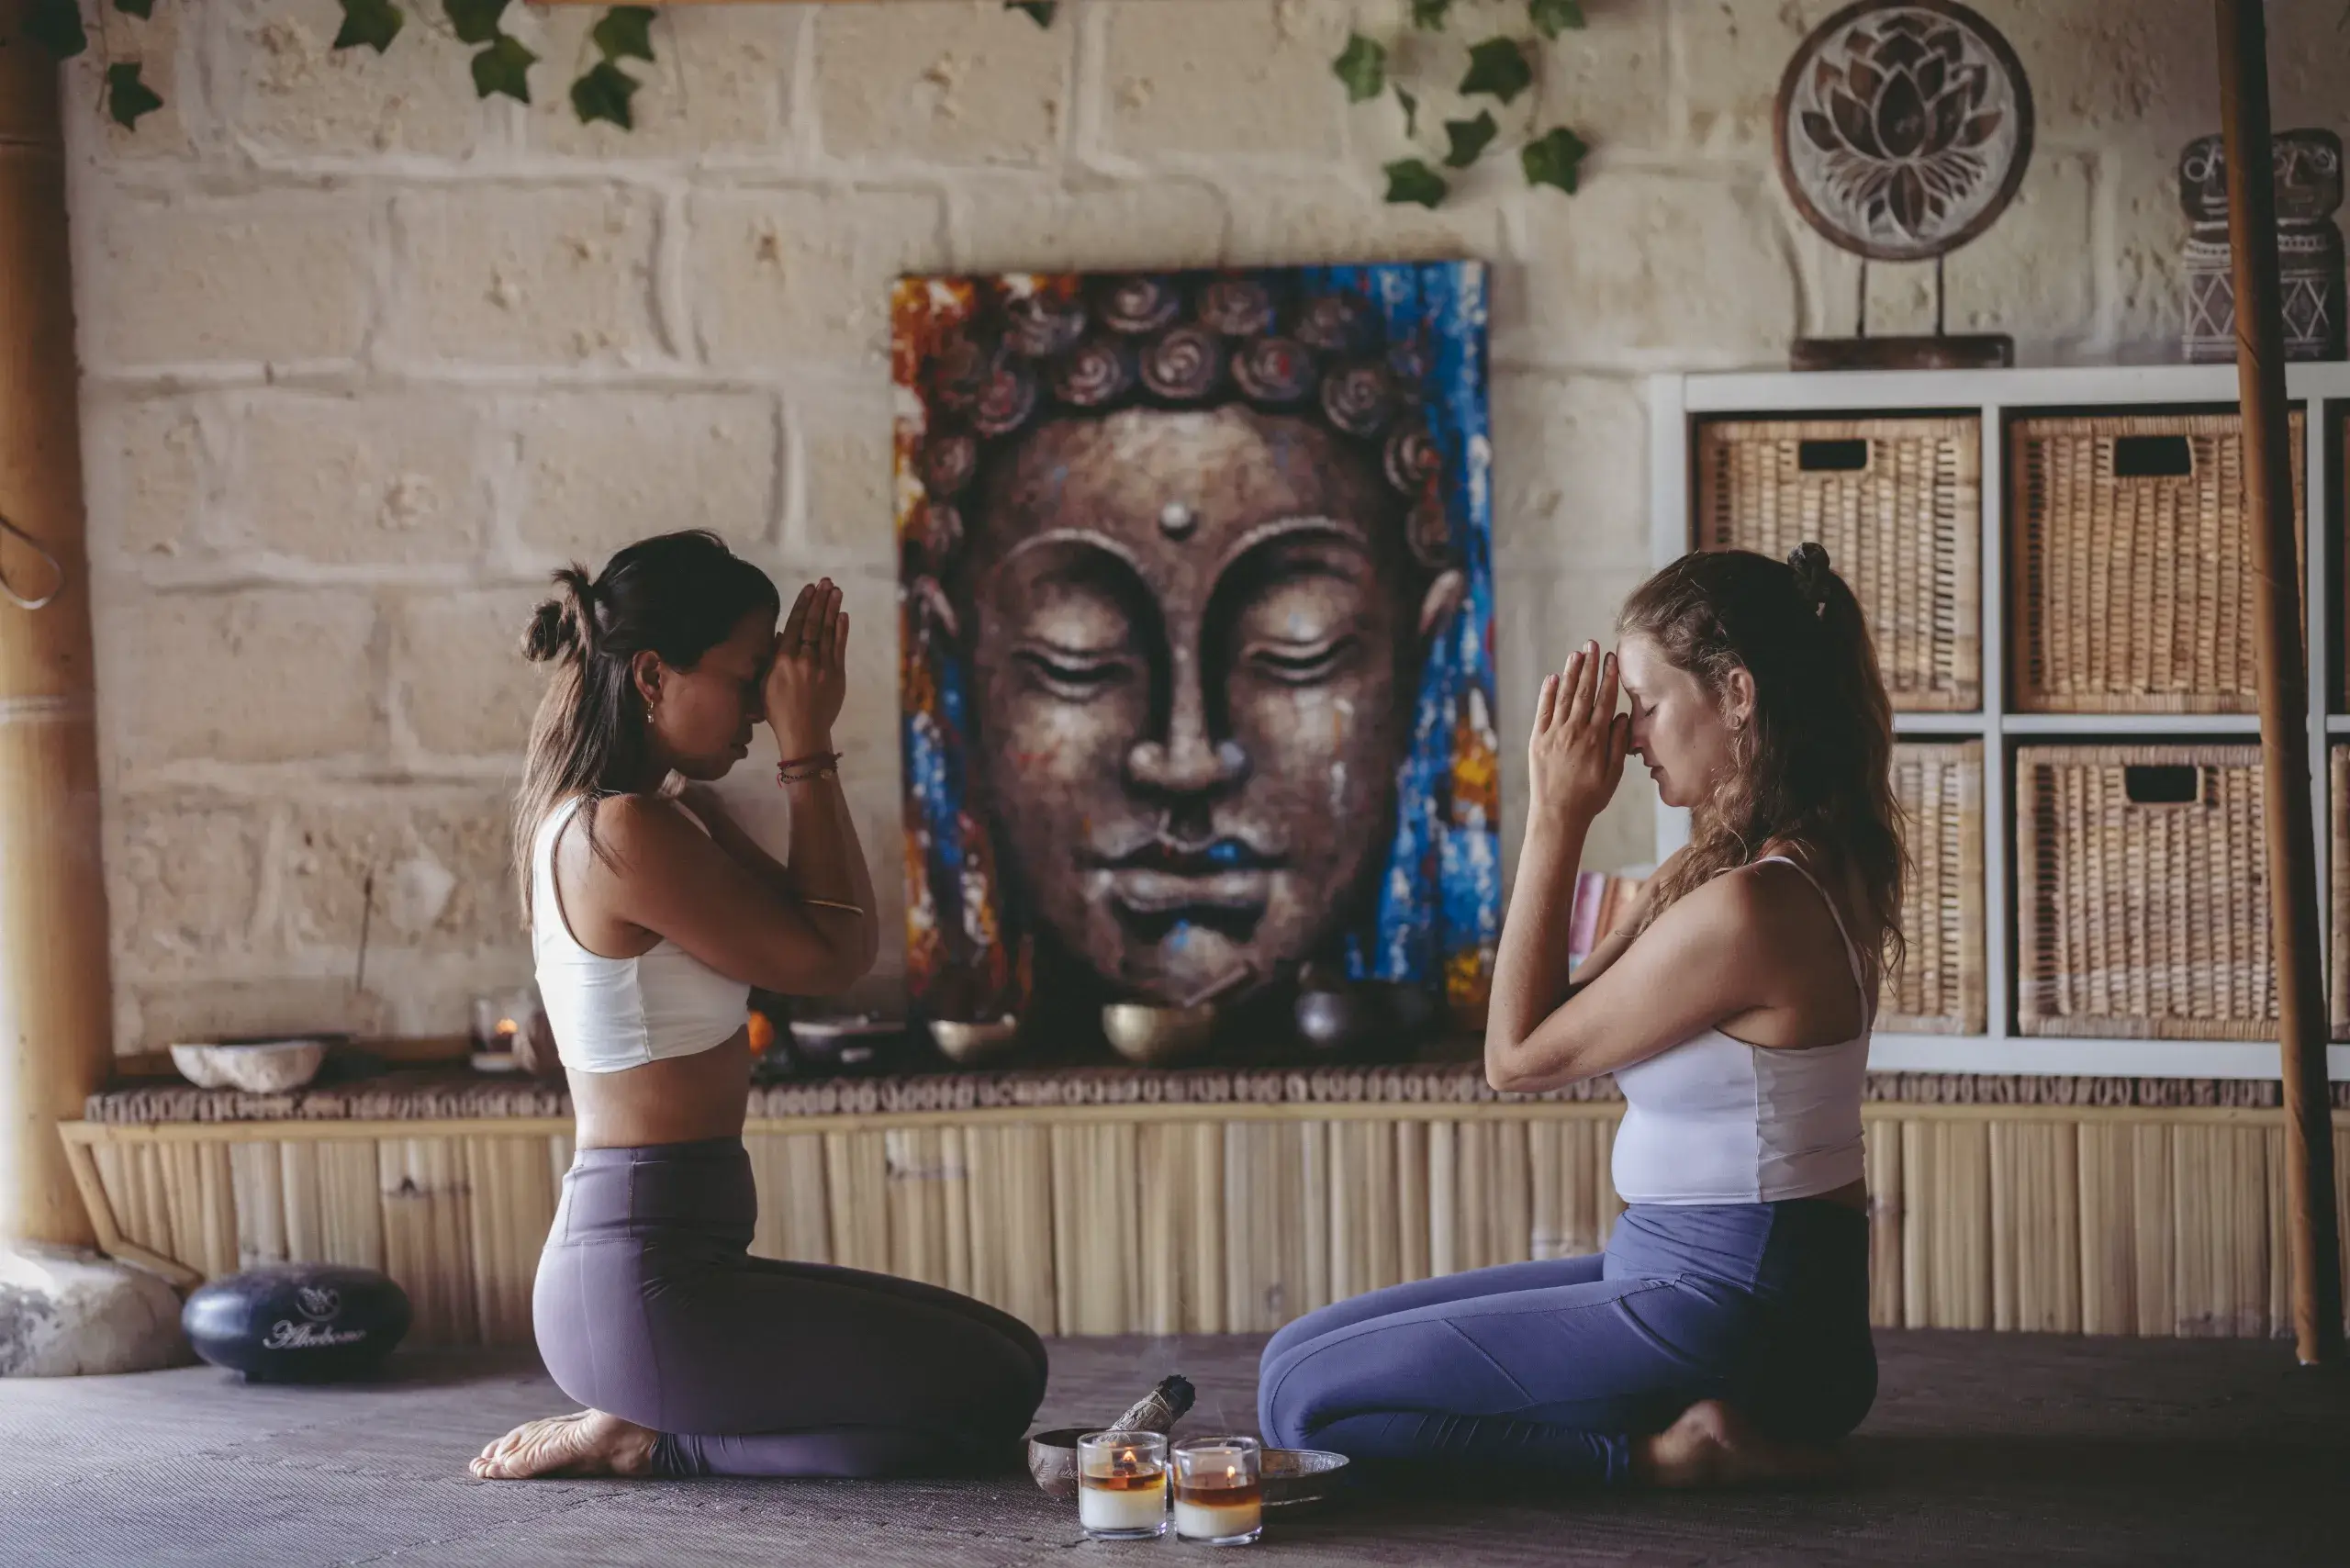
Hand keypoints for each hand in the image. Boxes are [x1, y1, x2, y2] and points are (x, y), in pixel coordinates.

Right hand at [764, 579, 847, 756]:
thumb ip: (772, 658)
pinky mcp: (837, 674)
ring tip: (836, 591)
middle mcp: (803, 659)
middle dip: (820, 600)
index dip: (803, 604)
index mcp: (783, 660)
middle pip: (814, 623)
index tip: (809, 588)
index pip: (795, 625)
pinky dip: (842, 630)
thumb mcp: (765, 683)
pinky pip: (839, 647)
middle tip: (826, 582)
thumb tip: (779, 636)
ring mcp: (822, 666)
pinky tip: (843, 615)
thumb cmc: (779, 710)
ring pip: (828, 632)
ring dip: (833, 609)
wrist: (803, 731)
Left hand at [1530, 640, 1629, 831]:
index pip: (1605, 700)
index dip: (1608, 677)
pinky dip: (1548, 693)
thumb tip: (1622, 716)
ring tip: (1576, 653)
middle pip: (1584, 691)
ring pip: (1564, 696)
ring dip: (1571, 673)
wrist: (1557, 814)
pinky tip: (1553, 677)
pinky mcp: (1537, 740)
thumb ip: (1619, 743)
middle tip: (1592, 643)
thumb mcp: (1614, 774)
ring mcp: (1554, 734)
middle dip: (1590, 665)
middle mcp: (1574, 731)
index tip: (1611, 658)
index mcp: (1596, 738)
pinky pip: (1543, 711)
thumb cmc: (1590, 797)